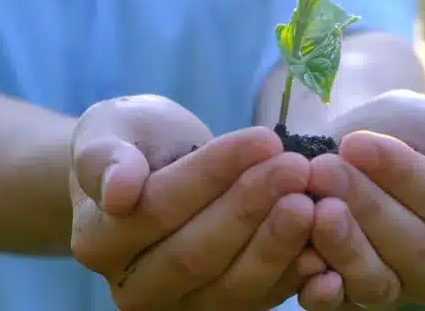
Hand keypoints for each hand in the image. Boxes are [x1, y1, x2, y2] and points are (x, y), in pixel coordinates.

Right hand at [69, 95, 321, 309]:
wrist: (152, 176)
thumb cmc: (135, 145)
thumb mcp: (111, 131)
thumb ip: (105, 158)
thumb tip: (120, 191)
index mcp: (100, 240)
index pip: (163, 206)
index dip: (216, 173)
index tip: (265, 139)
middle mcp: (135, 287)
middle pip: (199, 253)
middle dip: (253, 208)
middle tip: (298, 169)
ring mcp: (181, 307)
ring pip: (234, 286)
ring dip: (279, 244)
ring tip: (315, 202)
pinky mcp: (222, 310)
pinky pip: (262, 300)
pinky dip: (295, 278)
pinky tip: (324, 252)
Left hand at [299, 90, 424, 308]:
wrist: (357, 142)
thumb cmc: (416, 130)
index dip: (401, 174)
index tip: (357, 143)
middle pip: (411, 245)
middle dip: (365, 204)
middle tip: (324, 169)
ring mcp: (397, 285)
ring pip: (377, 279)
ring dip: (342, 244)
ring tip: (313, 205)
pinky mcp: (352, 296)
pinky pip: (341, 302)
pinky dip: (322, 288)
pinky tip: (306, 263)